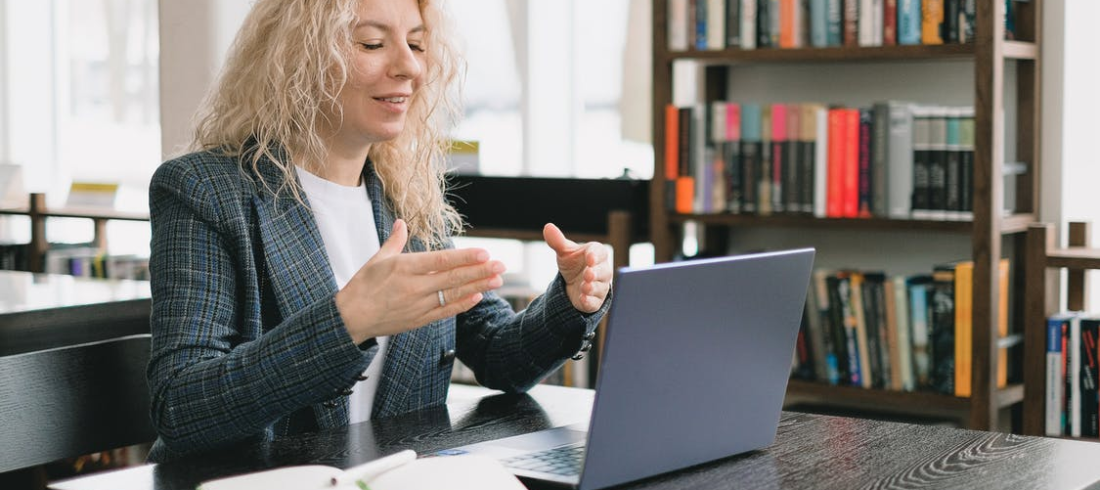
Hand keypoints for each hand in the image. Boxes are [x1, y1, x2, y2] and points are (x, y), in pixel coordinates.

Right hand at [335, 219, 505, 343]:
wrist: (350, 319)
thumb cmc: (362, 286)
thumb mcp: (376, 259)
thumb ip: (394, 241)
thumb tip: (401, 223)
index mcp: (404, 268)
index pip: (440, 261)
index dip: (464, 257)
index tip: (484, 252)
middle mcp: (413, 287)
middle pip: (452, 278)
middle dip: (479, 271)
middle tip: (501, 265)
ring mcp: (418, 305)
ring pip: (453, 294)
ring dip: (477, 287)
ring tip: (497, 280)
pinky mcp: (419, 320)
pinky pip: (445, 311)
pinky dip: (462, 304)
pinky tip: (478, 296)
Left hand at [543, 223, 611, 312]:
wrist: (572, 285)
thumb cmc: (573, 264)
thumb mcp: (564, 253)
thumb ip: (558, 241)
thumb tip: (548, 227)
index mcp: (596, 254)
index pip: (599, 252)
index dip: (595, 255)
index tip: (590, 258)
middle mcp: (602, 270)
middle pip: (603, 271)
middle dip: (596, 273)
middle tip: (588, 274)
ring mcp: (600, 286)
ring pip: (600, 287)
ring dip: (593, 287)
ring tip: (584, 287)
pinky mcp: (595, 301)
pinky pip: (595, 302)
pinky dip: (590, 301)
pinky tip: (583, 299)